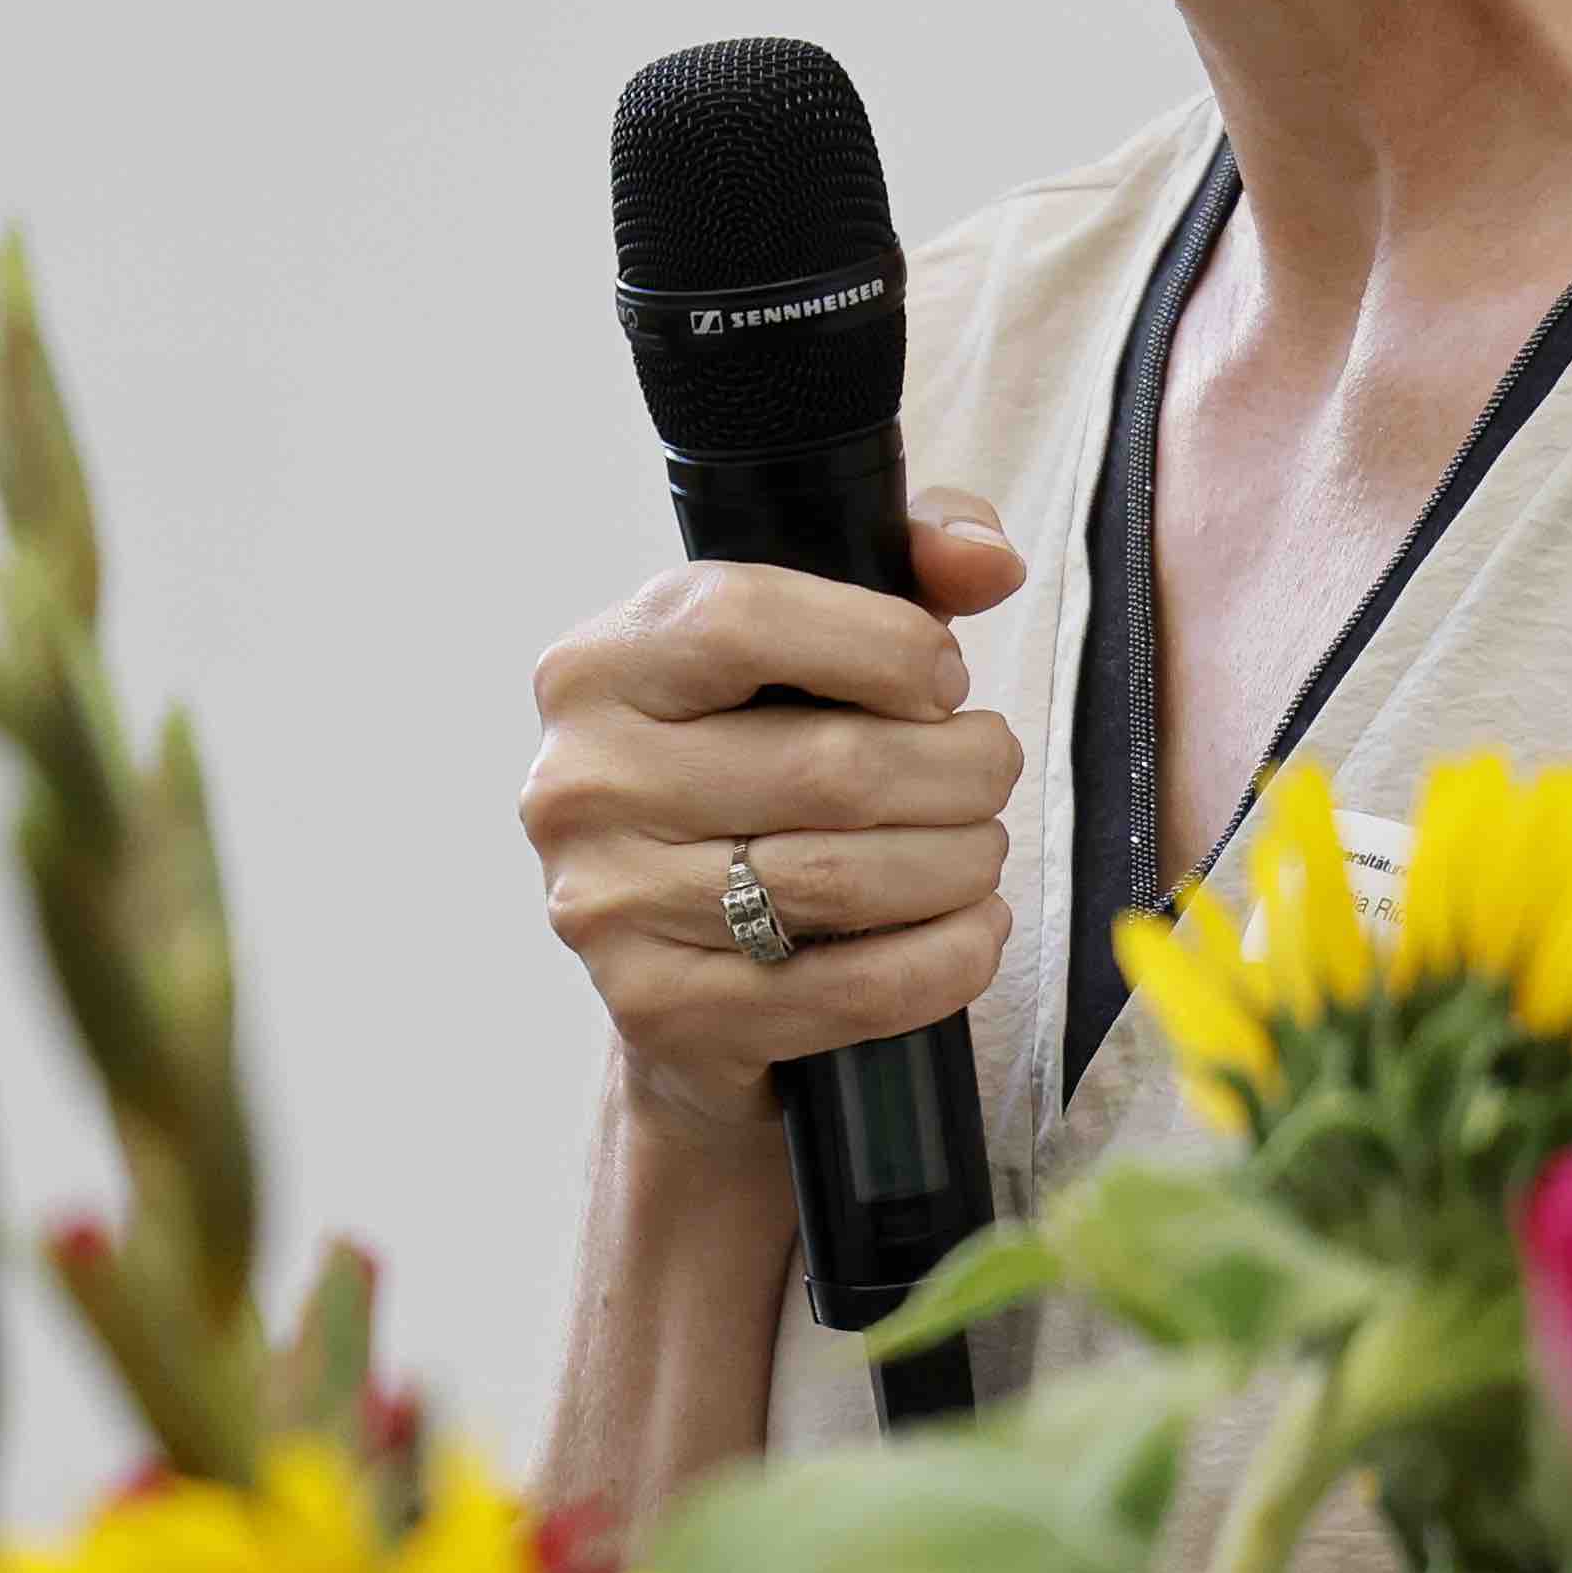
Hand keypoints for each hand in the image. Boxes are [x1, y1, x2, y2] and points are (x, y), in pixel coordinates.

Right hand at [518, 497, 1027, 1148]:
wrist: (676, 967)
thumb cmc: (752, 775)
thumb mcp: (804, 649)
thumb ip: (904, 566)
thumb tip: (988, 563)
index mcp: (597, 668)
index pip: (742, 620)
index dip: (882, 644)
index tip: (943, 678)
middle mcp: (581, 783)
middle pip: (827, 766)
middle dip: (959, 770)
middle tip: (990, 774)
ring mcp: (608, 904)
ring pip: (845, 880)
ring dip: (959, 865)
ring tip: (980, 851)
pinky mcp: (659, 1009)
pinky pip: (844, 990)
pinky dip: (943, 961)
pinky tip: (972, 932)